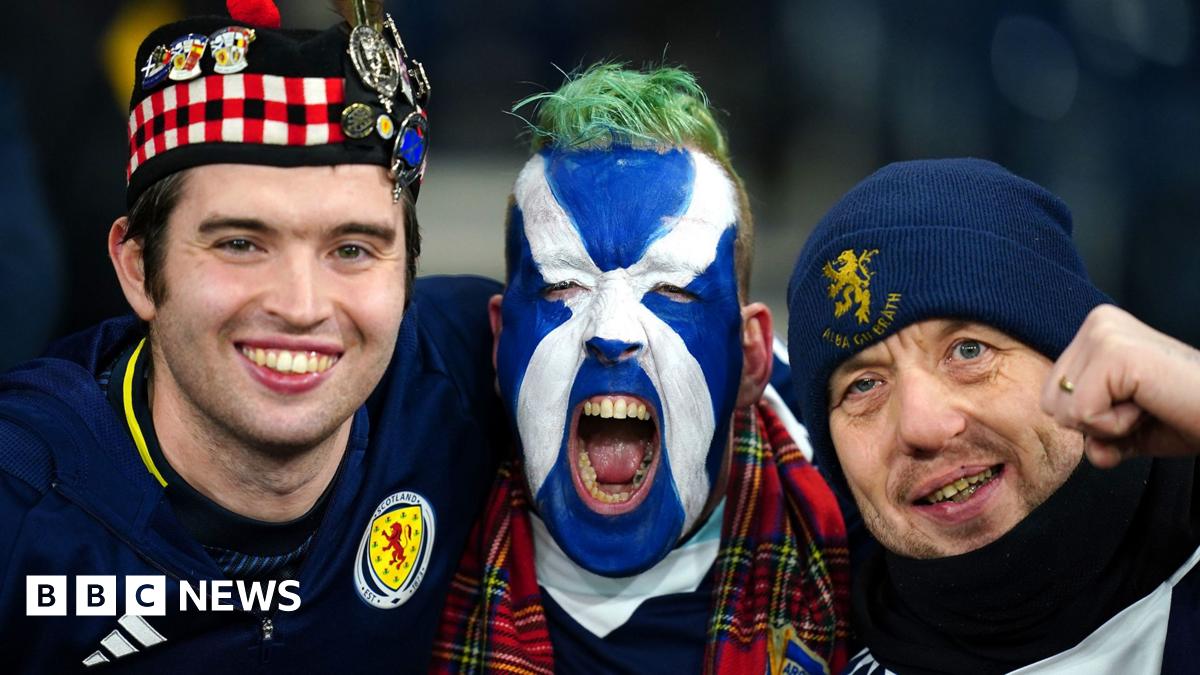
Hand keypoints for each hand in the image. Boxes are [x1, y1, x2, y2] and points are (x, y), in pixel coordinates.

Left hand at [1041, 305, 1199, 467]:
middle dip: (1095, 422)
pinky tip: (1150, 405)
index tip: (1139, 405)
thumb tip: (1091, 453)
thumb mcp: (1130, 429)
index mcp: (1097, 330)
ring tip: (1149, 403)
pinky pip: (1082, 413)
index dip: (1092, 418)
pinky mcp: (1114, 353)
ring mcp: (1104, 333)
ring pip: (1061, 408)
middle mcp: (1098, 322)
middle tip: (1145, 407)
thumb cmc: (1188, 416)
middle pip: (1049, 401)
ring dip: (1107, 424)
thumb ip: (1098, 438)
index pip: (1051, 393)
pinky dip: (1116, 425)